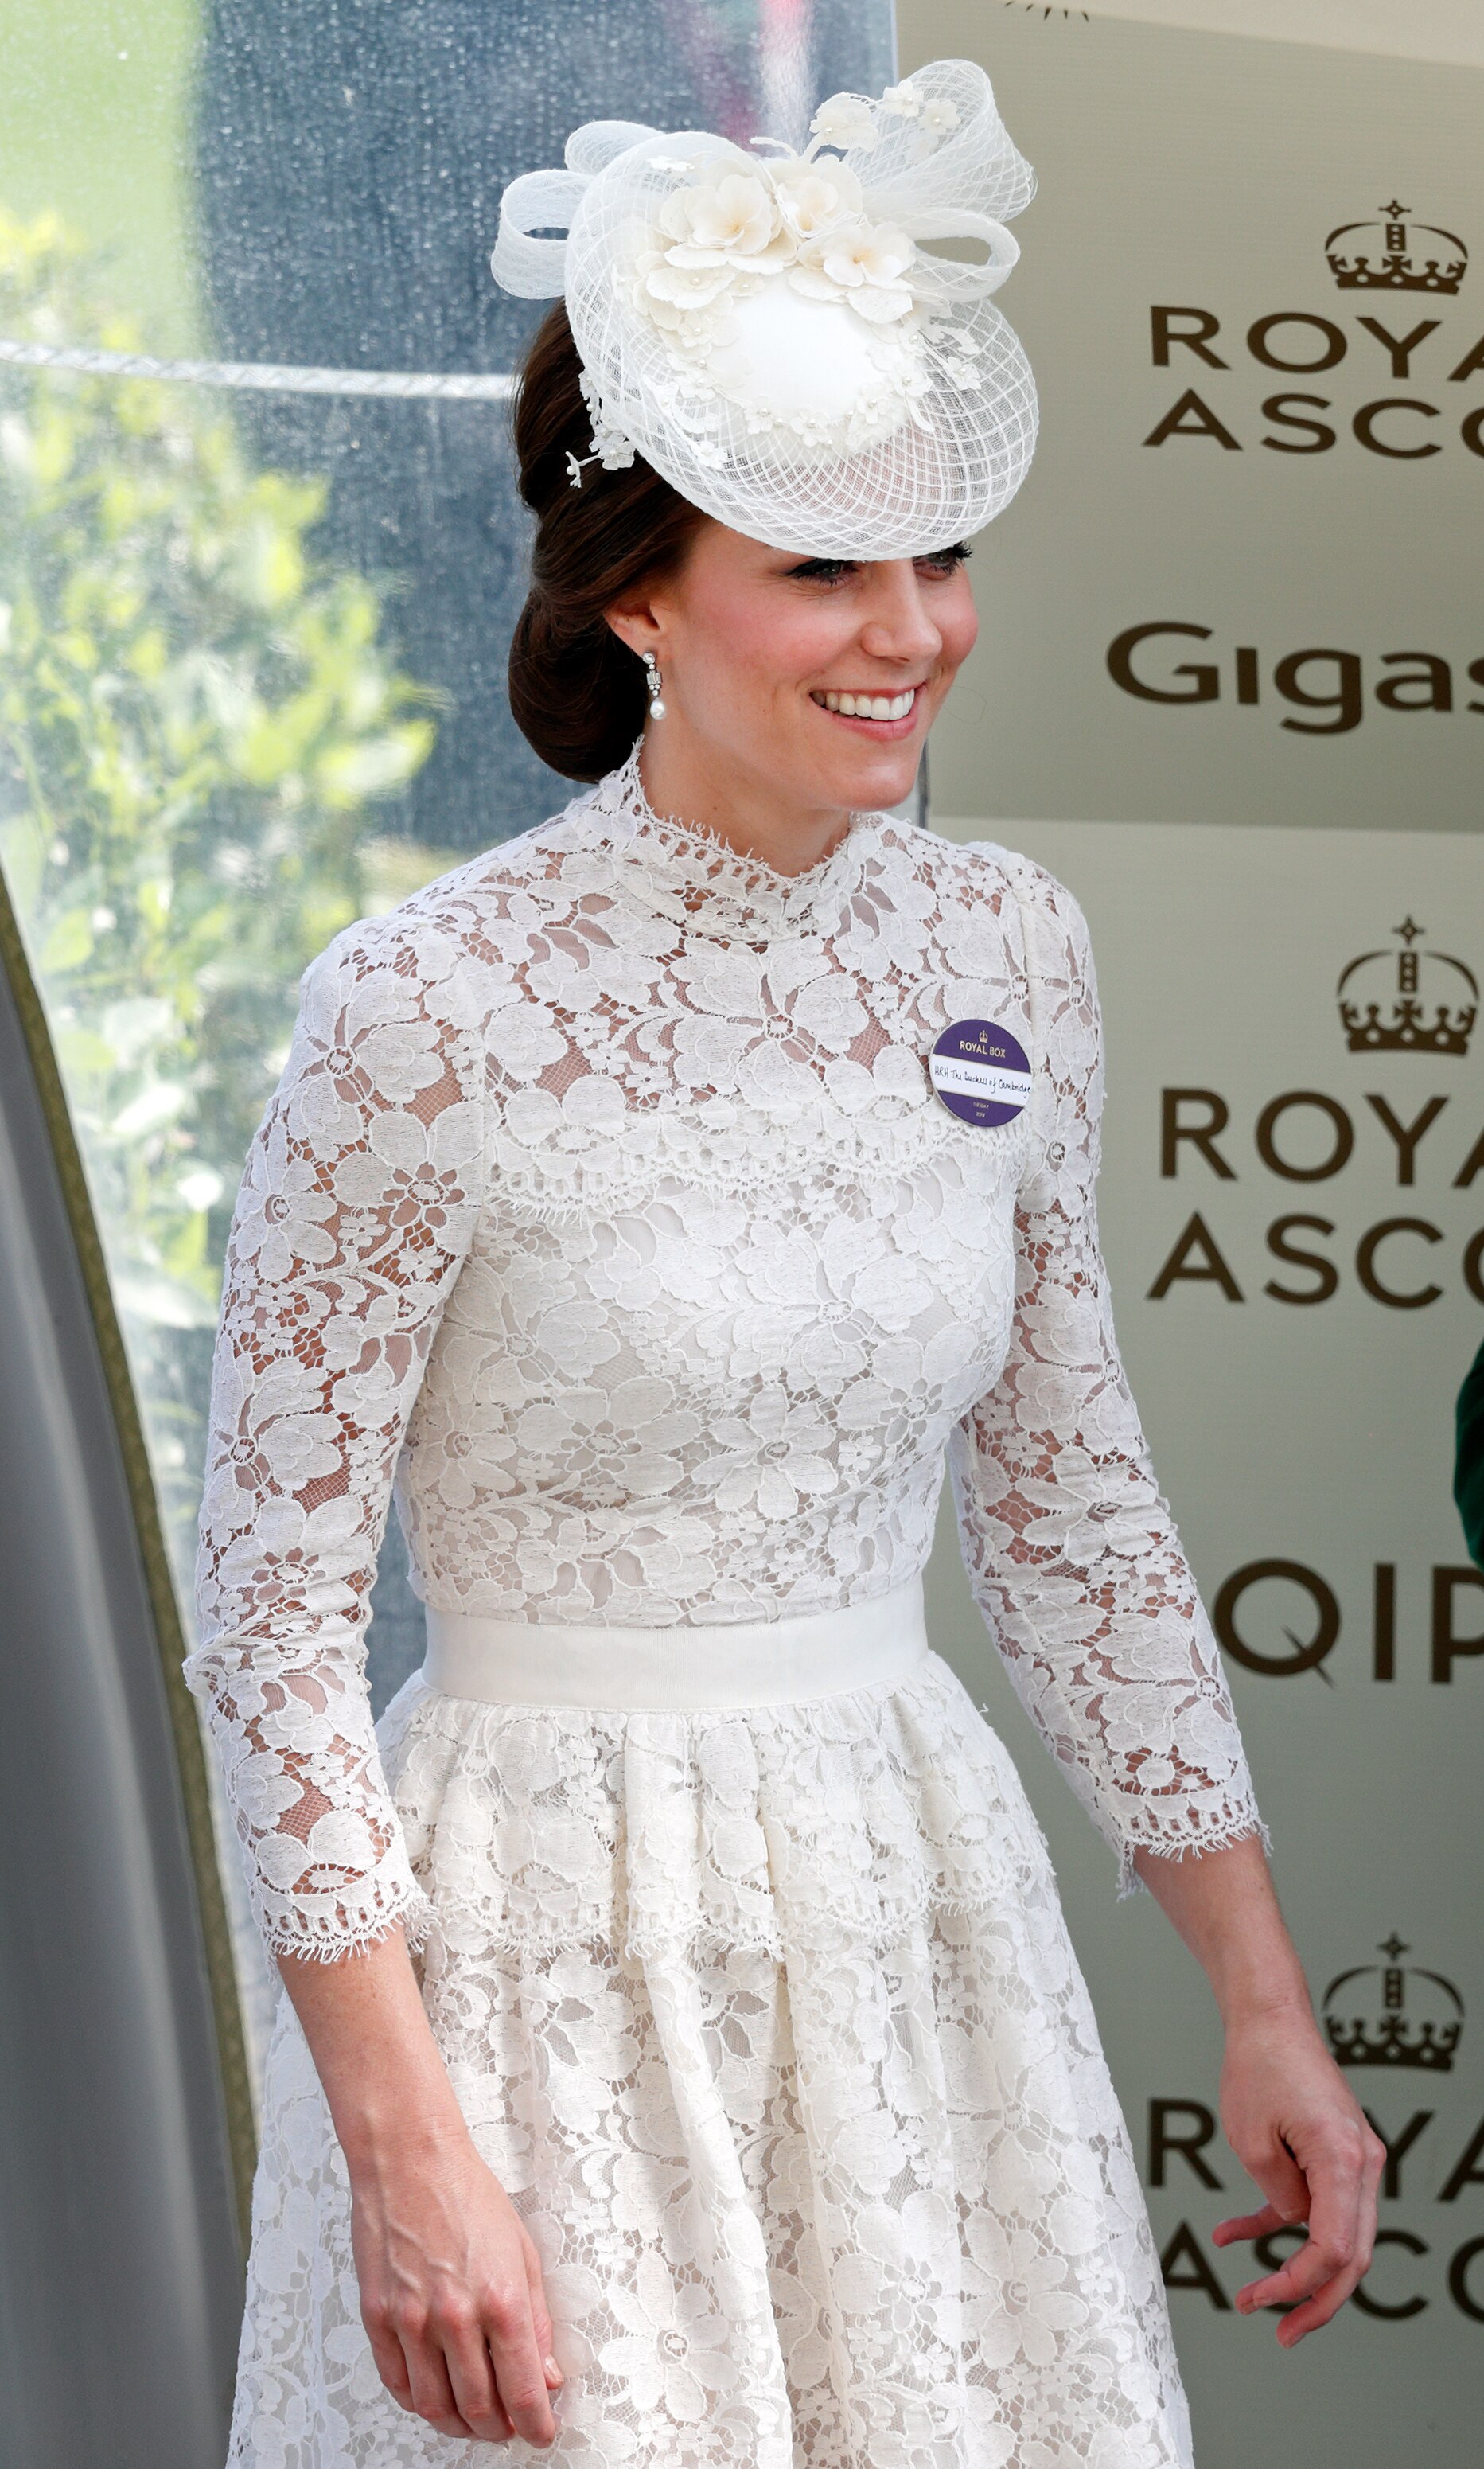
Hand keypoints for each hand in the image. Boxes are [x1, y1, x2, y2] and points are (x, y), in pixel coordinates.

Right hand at [350, 2122, 562, 2445]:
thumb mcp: (523, 2252)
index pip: (524, 2391)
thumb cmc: (466, 2194)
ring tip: (474, 2419)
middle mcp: (455, 2316)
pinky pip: (397, 2383)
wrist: (409, 2160)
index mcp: (501, 2299)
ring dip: (459, 2425)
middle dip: (500, 2429)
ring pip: (435, 2406)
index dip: (537, 2424)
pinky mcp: (377, 2317)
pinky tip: (435, 2396)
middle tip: (509, 2426)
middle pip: (479, 2408)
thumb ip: (537, 2321)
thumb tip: (546, 2374)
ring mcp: (411, 2320)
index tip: (542, 2432)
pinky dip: (418, 2403)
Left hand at [1212, 2004, 1384, 2344]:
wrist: (1270, 2015)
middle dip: (1317, 2303)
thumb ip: (1278, 2196)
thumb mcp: (1251, 2141)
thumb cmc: (1257, 2066)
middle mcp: (1362, 2164)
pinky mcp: (1336, 2153)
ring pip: (1338, 2236)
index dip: (1298, 2287)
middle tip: (1281, 2337)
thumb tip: (1293, 2227)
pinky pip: (1317, 2205)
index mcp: (1344, 2162)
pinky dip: (1279, 2224)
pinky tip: (1230, 2236)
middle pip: (1352, 2256)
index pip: (1334, 2250)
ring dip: (1301, 2272)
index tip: (1258, 2302)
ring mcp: (1355, 2159)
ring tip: (1255, 2302)